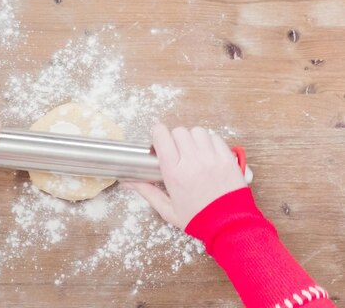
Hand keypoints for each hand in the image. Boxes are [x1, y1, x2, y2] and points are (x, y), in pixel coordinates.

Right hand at [123, 124, 246, 228]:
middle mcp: (192, 162)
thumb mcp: (167, 210)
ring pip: (197, 131)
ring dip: (192, 137)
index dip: (158, 133)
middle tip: (176, 149)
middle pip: (179, 132)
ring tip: (193, 150)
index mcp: (174, 173)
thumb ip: (147, 192)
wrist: (229, 226)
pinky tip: (207, 153)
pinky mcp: (227, 159)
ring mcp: (211, 158)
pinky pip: (215, 138)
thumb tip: (128, 183)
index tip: (158, 137)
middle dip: (174, 137)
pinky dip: (209, 141)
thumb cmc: (198, 219)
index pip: (162, 137)